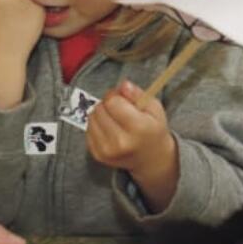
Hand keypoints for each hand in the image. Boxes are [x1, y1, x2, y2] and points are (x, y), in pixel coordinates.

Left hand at [86, 80, 178, 211]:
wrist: (152, 159)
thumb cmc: (152, 130)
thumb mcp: (154, 108)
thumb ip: (137, 93)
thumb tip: (123, 85)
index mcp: (138, 128)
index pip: (112, 102)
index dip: (115, 95)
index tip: (121, 97)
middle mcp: (121, 142)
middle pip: (100, 109)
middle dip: (107, 104)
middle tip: (119, 109)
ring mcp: (107, 151)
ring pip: (91, 118)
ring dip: (101, 114)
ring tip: (115, 119)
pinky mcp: (98, 155)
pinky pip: (88, 130)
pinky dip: (97, 125)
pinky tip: (110, 129)